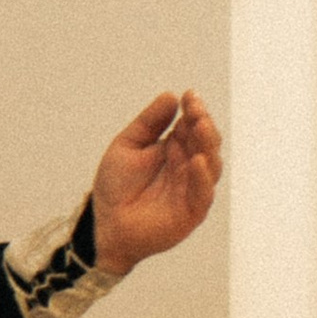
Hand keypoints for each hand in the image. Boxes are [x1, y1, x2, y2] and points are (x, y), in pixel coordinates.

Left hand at [91, 90, 222, 273]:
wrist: (105, 223)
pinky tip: (196, 160)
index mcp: (175, 148)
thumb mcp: (128, 146)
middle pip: (206, 141)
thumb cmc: (116, 186)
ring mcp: (192, 188)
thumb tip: (170, 96)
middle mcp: (188, 166)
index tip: (189, 95)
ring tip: (200, 126)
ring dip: (208, 144)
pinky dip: (202, 177)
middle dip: (202, 123)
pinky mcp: (192, 211)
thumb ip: (149, 123)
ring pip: (211, 164)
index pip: (192, 125)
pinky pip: (203, 193)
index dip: (194, 110)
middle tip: (195, 109)